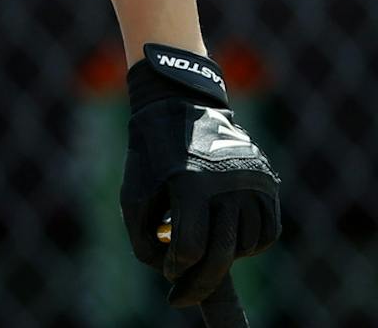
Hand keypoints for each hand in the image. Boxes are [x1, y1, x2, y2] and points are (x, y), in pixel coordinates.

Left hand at [120, 44, 280, 310]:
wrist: (180, 106)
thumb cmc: (150, 153)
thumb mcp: (133, 190)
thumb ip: (142, 236)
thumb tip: (166, 270)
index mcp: (190, 181)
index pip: (192, 246)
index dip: (178, 270)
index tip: (169, 276)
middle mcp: (227, 181)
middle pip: (221, 253)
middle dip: (201, 283)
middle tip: (183, 296)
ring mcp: (252, 181)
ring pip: (244, 245)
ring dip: (224, 256)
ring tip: (202, 244)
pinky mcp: (268, 182)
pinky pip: (267, 233)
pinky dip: (250, 244)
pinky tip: (229, 236)